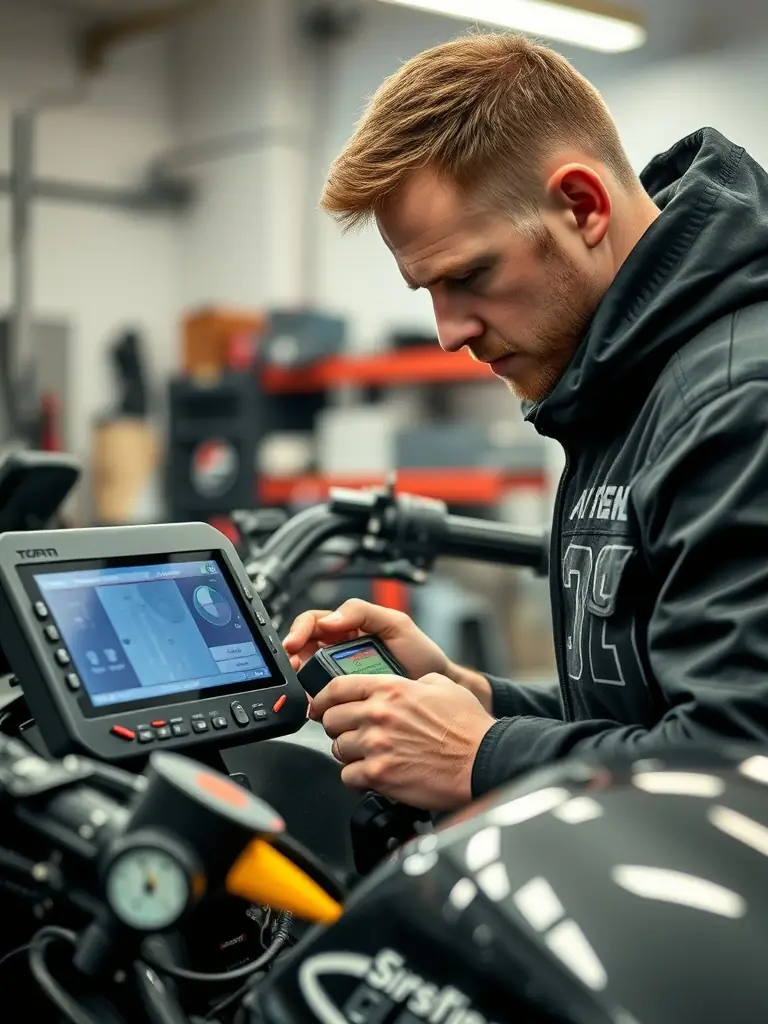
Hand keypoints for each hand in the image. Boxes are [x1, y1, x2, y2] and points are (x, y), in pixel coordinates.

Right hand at [283, 599, 492, 710]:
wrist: (436, 688)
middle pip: (303, 649)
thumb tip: (329, 620)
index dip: (299, 631)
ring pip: (308, 675)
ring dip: (299, 680)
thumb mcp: (395, 623)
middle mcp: (338, 650)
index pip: (312, 622)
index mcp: (347, 627)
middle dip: (292, 658)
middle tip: (292, 668)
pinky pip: (322, 698)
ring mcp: (340, 676)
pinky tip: (315, 704)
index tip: (294, 644)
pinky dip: (314, 700)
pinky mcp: (346, 698)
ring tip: (302, 686)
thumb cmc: (420, 653)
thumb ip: (362, 612)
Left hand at [310, 672, 495, 810]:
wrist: (482, 760)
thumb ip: (414, 682)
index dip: (323, 697)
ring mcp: (377, 745)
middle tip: (351, 735)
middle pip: (331, 719)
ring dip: (350, 754)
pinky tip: (374, 775)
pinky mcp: (379, 775)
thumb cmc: (467, 727)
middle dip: (338, 728)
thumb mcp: (441, 686)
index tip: (321, 705)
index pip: (337, 687)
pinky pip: (348, 776)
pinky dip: (358, 778)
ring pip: (338, 749)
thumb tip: (406, 684)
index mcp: (391, 689)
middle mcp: (379, 714)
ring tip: (369, 757)